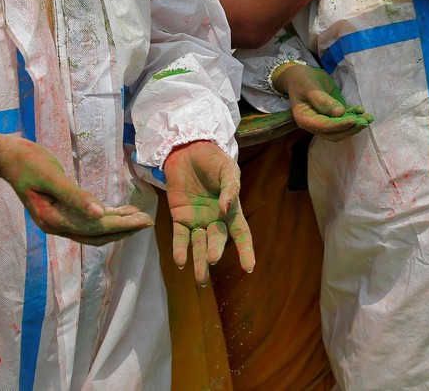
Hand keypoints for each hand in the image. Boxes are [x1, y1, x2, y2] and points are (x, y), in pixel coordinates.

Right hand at [0, 136, 152, 245]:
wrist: (6, 156)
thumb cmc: (27, 162)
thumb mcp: (52, 176)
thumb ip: (74, 196)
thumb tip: (99, 214)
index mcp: (53, 220)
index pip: (95, 229)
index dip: (122, 227)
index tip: (144, 221)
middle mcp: (56, 225)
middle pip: (96, 234)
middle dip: (124, 229)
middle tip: (149, 222)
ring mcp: (57, 220)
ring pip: (93, 230)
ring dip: (117, 224)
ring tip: (140, 217)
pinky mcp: (60, 210)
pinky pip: (86, 219)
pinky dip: (105, 216)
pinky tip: (120, 210)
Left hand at [165, 140, 254, 284]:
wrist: (187, 149)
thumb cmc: (213, 160)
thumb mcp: (228, 170)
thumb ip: (230, 188)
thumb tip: (226, 209)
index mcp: (231, 210)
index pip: (241, 234)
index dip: (246, 250)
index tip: (249, 268)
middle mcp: (214, 219)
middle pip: (217, 240)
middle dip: (215, 251)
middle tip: (212, 260)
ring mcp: (196, 219)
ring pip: (198, 243)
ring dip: (198, 260)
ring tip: (200, 278)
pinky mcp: (179, 216)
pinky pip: (180, 236)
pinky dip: (180, 248)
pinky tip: (180, 261)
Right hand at [276, 64, 372, 141]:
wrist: (301, 77)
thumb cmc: (303, 80)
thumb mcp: (310, 87)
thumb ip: (323, 100)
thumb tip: (340, 112)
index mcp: (305, 120)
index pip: (324, 126)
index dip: (340, 125)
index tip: (353, 120)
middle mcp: (315, 125)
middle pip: (334, 134)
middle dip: (350, 128)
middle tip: (364, 121)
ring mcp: (324, 121)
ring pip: (341, 129)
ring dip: (356, 125)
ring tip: (369, 118)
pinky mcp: (333, 116)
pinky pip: (344, 120)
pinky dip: (354, 117)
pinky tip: (363, 111)